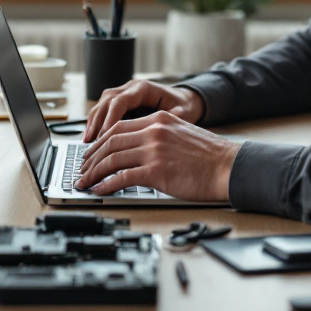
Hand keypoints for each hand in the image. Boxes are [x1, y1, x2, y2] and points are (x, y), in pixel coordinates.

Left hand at [75, 110, 239, 200]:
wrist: (228, 166)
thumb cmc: (209, 156)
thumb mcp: (180, 134)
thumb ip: (158, 136)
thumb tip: (134, 150)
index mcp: (158, 120)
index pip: (118, 127)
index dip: (100, 141)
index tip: (91, 153)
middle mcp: (153, 131)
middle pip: (110, 142)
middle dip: (91, 157)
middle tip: (82, 169)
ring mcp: (153, 151)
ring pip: (111, 159)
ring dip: (93, 172)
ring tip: (84, 182)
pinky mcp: (156, 171)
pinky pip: (122, 178)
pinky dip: (106, 185)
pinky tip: (99, 190)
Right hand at [83, 79, 204, 142]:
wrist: (185, 100)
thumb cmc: (184, 106)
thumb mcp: (183, 113)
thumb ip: (172, 119)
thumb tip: (163, 127)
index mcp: (144, 88)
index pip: (120, 101)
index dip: (110, 119)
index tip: (104, 136)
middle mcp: (131, 88)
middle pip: (106, 101)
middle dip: (96, 122)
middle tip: (90, 141)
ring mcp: (125, 93)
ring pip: (102, 104)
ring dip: (93, 122)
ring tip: (86, 141)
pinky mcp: (122, 102)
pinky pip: (104, 110)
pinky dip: (96, 123)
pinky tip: (92, 138)